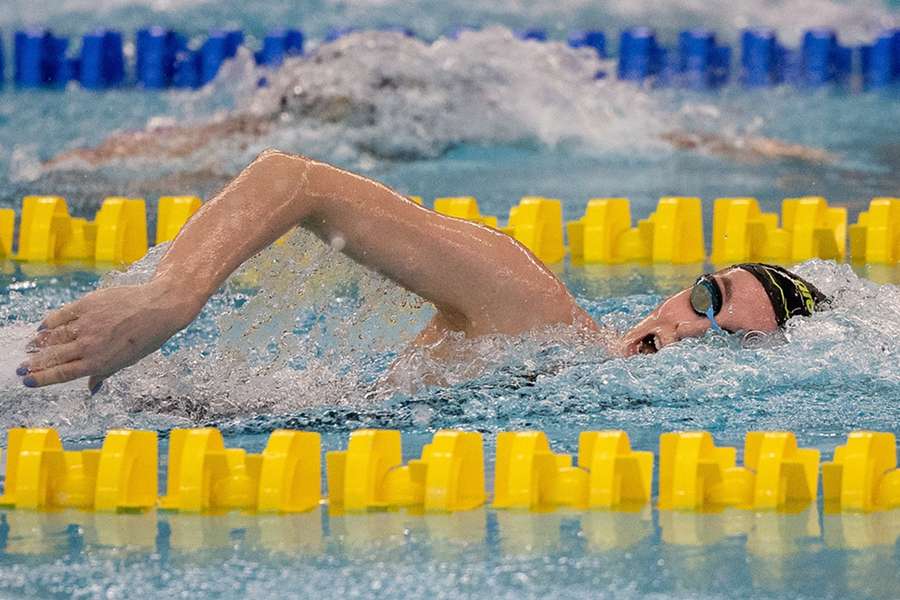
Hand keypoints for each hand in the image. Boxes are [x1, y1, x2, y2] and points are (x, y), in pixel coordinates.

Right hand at [18, 277, 201, 392]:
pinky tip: (42, 327)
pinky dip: (50, 322)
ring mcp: (87, 324)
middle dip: (35, 363)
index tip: (28, 380)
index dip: (42, 378)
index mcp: (98, 363)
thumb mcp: (127, 361)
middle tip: (22, 367)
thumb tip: (92, 389)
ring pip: (54, 336)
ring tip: (30, 347)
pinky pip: (62, 315)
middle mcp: (89, 345)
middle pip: (54, 357)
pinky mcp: (87, 305)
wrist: (159, 308)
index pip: (62, 374)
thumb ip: (104, 373)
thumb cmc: (147, 337)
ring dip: (39, 343)